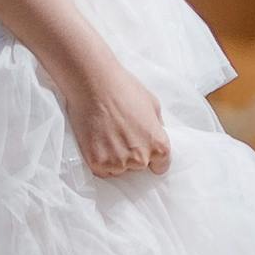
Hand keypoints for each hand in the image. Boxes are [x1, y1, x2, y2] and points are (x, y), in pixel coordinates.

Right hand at [52, 41, 174, 182]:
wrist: (94, 83)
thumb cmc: (124, 89)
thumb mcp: (153, 105)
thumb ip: (157, 127)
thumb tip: (156, 137)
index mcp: (159, 146)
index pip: (161, 166)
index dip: (152, 157)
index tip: (142, 148)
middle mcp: (141, 159)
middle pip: (139, 168)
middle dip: (132, 155)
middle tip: (121, 134)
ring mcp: (118, 163)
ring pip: (119, 170)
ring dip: (115, 158)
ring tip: (108, 135)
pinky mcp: (97, 164)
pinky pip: (102, 171)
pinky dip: (100, 160)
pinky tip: (98, 141)